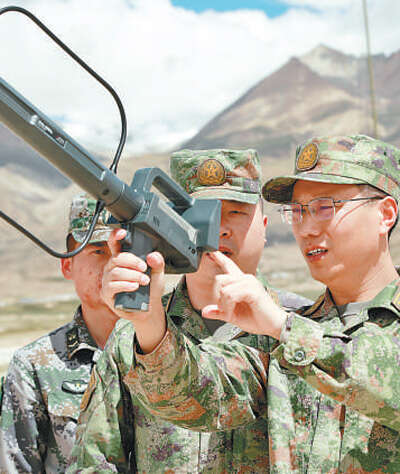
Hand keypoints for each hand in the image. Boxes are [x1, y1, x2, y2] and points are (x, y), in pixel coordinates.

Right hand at [101, 228, 166, 351]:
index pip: (115, 244)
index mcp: (122, 260)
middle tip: (144, 267)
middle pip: (117, 258)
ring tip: (144, 281)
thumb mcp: (158, 274)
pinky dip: (125, 285)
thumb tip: (153, 256)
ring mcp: (108, 281)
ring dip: (132, 275)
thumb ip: (158, 263)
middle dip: (132, 261)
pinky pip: (112, 286)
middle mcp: (112, 268)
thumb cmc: (150, 290)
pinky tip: (135, 287)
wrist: (148, 309)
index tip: (122, 232)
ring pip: (115, 272)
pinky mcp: (107, 293)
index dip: (115, 236)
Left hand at [202, 251, 286, 338]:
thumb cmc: (256, 318)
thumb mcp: (232, 315)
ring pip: (224, 289)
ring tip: (231, 314)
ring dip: (224, 305)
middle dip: (218, 298)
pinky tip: (233, 314)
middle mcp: (245, 278)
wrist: (273, 326)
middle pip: (220, 279)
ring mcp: (249, 283)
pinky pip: (230, 295)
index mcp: (240, 282)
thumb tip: (204, 311)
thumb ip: (219, 311)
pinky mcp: (252, 290)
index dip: (219, 258)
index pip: (228, 265)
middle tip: (226, 311)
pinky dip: (228, 307)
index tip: (210, 252)